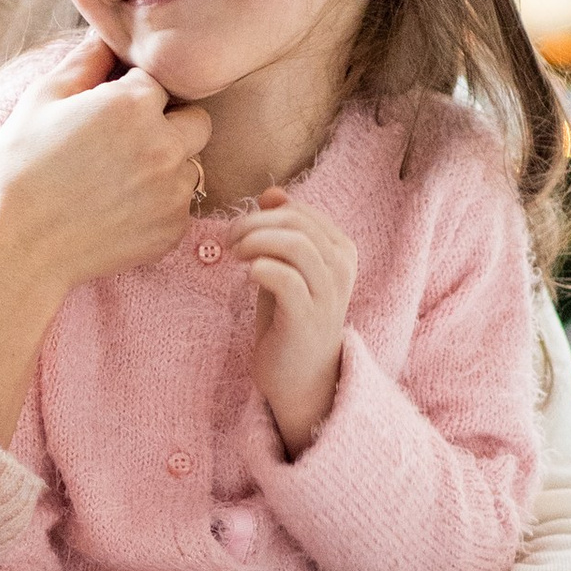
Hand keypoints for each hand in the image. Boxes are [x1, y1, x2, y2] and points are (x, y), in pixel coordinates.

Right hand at [0, 39, 213, 297]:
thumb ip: (85, 62)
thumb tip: (105, 34)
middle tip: (122, 144)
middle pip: (195, 121)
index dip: (130, 94)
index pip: (157, 82)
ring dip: (166, 166)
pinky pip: (179, 206)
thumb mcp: (41, 100)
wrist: (12, 247)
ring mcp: (172, 193)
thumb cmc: (17, 169)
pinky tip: (116, 209)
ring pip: (191, 165)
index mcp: (134, 105)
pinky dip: (157, 205)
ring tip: (116, 181)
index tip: (103, 113)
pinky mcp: (172, 231)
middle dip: (168, 125)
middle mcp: (164, 146)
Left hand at [235, 190, 356, 454]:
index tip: (238, 231)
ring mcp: (328, 293)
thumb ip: (283, 230)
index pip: (301, 211)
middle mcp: (341, 267)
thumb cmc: (290, 319)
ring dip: (255, 243)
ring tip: (235, 256)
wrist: (300, 378)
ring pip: (295, 244)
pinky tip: (247, 277)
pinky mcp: (308, 318)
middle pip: (296, 222)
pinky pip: (286, 279)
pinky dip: (261, 269)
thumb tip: (271, 192)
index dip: (263, 214)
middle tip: (228, 241)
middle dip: (253, 225)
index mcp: (341, 249)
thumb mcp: (287, 267)